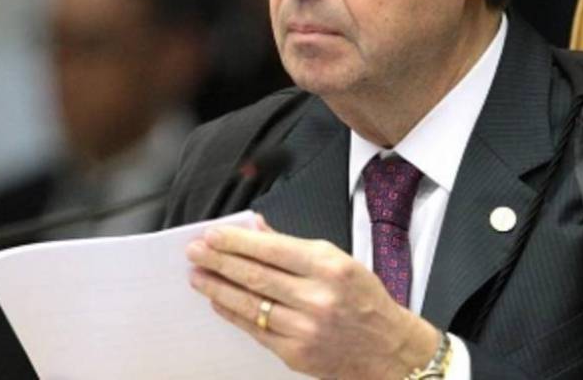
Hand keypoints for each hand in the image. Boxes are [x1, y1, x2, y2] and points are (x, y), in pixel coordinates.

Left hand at [186, 215, 439, 378]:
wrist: (387, 349)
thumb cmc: (365, 300)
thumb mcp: (340, 261)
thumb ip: (295, 247)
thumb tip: (258, 229)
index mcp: (329, 267)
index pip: (272, 249)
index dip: (237, 241)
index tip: (214, 234)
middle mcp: (316, 297)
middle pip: (255, 275)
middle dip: (219, 260)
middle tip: (195, 251)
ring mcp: (304, 328)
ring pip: (249, 303)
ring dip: (218, 288)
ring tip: (198, 275)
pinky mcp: (294, 352)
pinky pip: (254, 329)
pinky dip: (233, 313)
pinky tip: (218, 301)